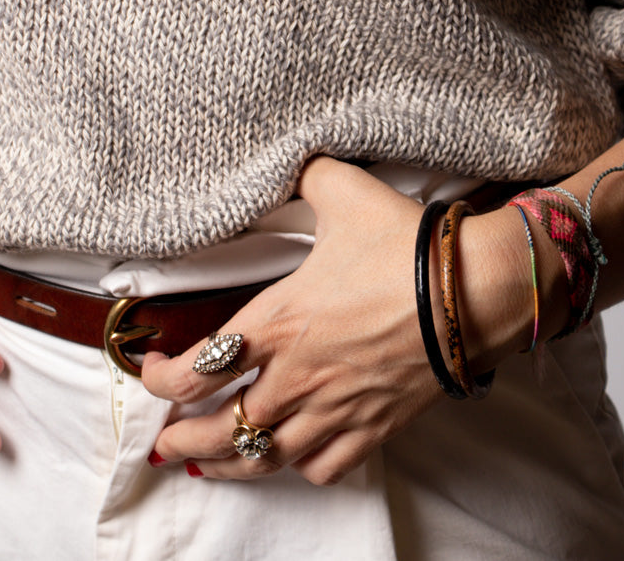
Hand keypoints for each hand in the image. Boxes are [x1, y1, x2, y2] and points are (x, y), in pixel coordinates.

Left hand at [141, 158, 531, 485]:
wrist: (473, 290)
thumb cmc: (405, 245)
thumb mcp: (343, 190)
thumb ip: (305, 174)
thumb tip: (289, 156)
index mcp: (278, 321)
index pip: (196, 370)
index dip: (159, 380)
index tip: (150, 370)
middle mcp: (298, 375)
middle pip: (223, 429)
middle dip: (182, 441)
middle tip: (161, 447)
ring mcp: (337, 406)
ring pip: (269, 458)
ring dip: (233, 464)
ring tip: (211, 465)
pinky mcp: (375, 425)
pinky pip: (326, 466)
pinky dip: (301, 467)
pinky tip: (292, 455)